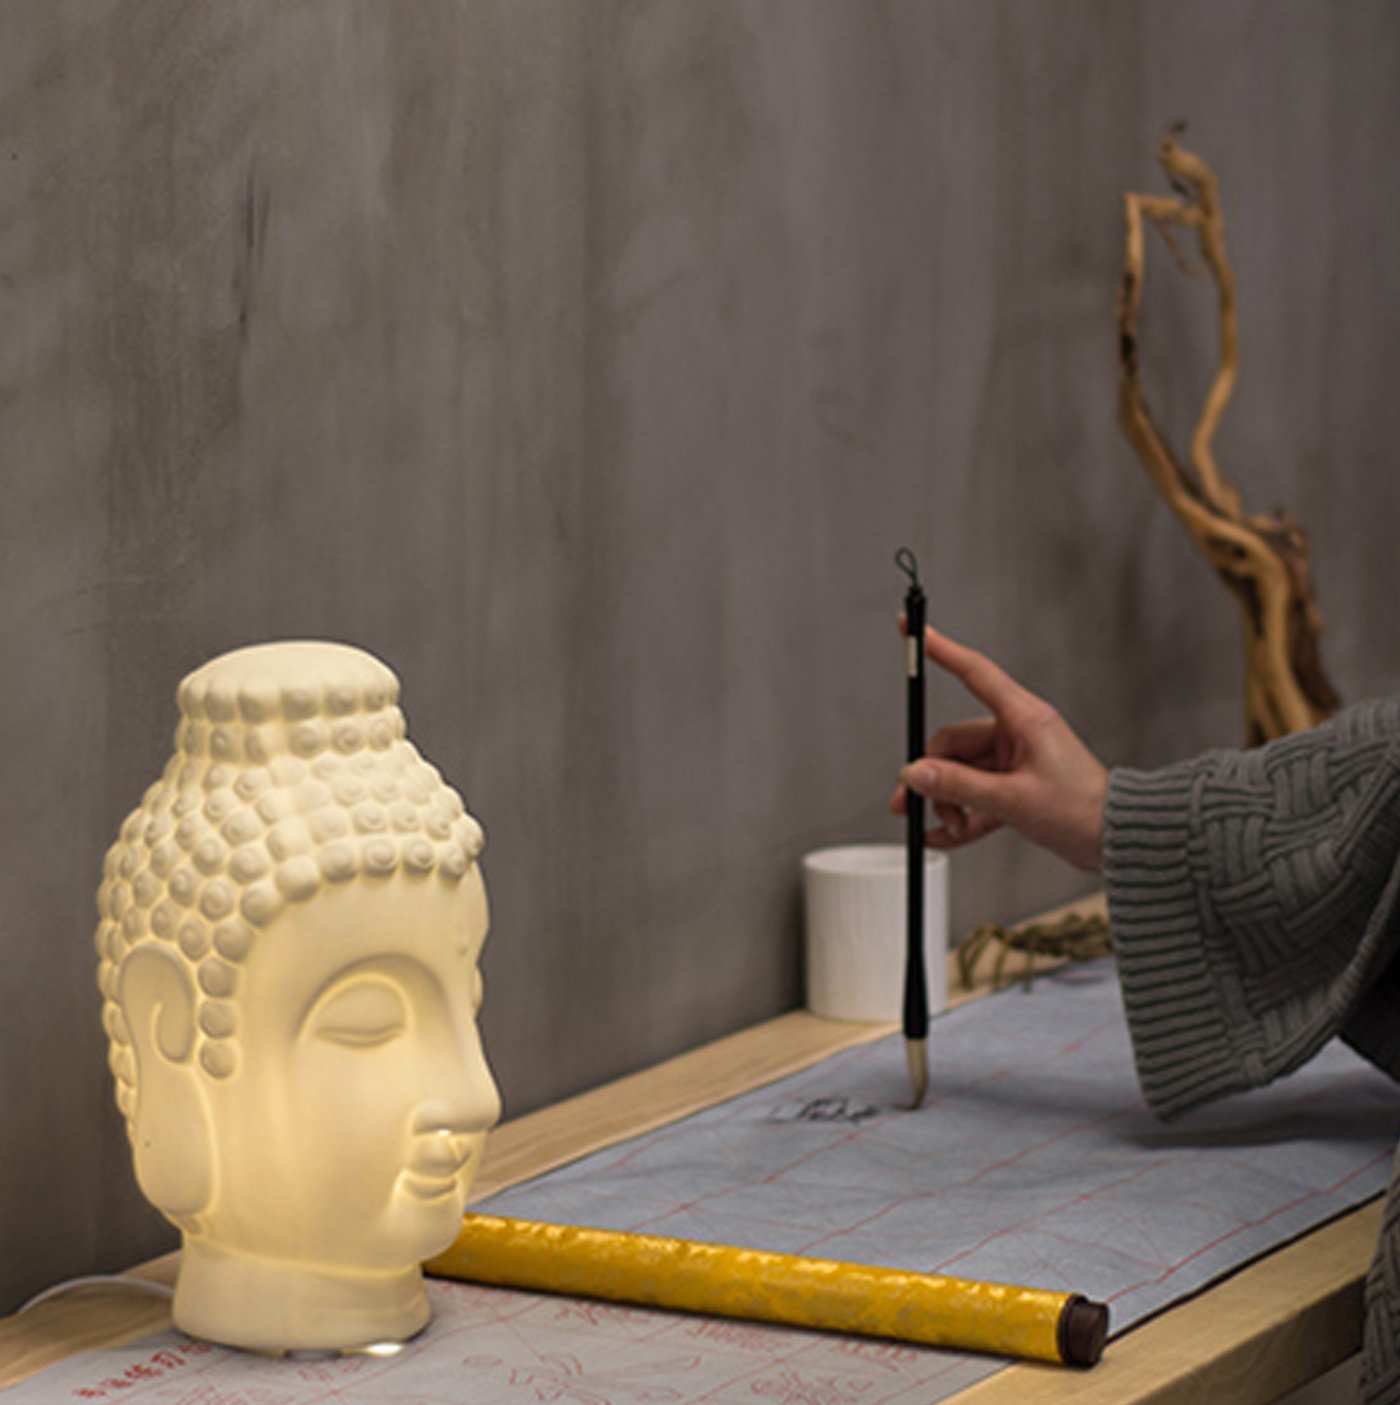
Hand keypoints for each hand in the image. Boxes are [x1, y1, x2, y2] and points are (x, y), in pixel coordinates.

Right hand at [891, 625, 1106, 872]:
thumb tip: (917, 774)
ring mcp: (1015, 761)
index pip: (973, 672)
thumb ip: (959, 785)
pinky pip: (975, 796)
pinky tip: (944, 835)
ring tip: (946, 826)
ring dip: (947, 801)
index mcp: (1023, 719)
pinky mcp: (1016, 787)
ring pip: (961, 773)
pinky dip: (960, 815)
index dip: (940, 650)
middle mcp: (1017, 734)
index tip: (913, 630)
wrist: (1116, 841)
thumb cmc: (1083, 810)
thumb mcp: (1013, 799)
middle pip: (953, 743)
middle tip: (909, 802)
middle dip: (931, 776)